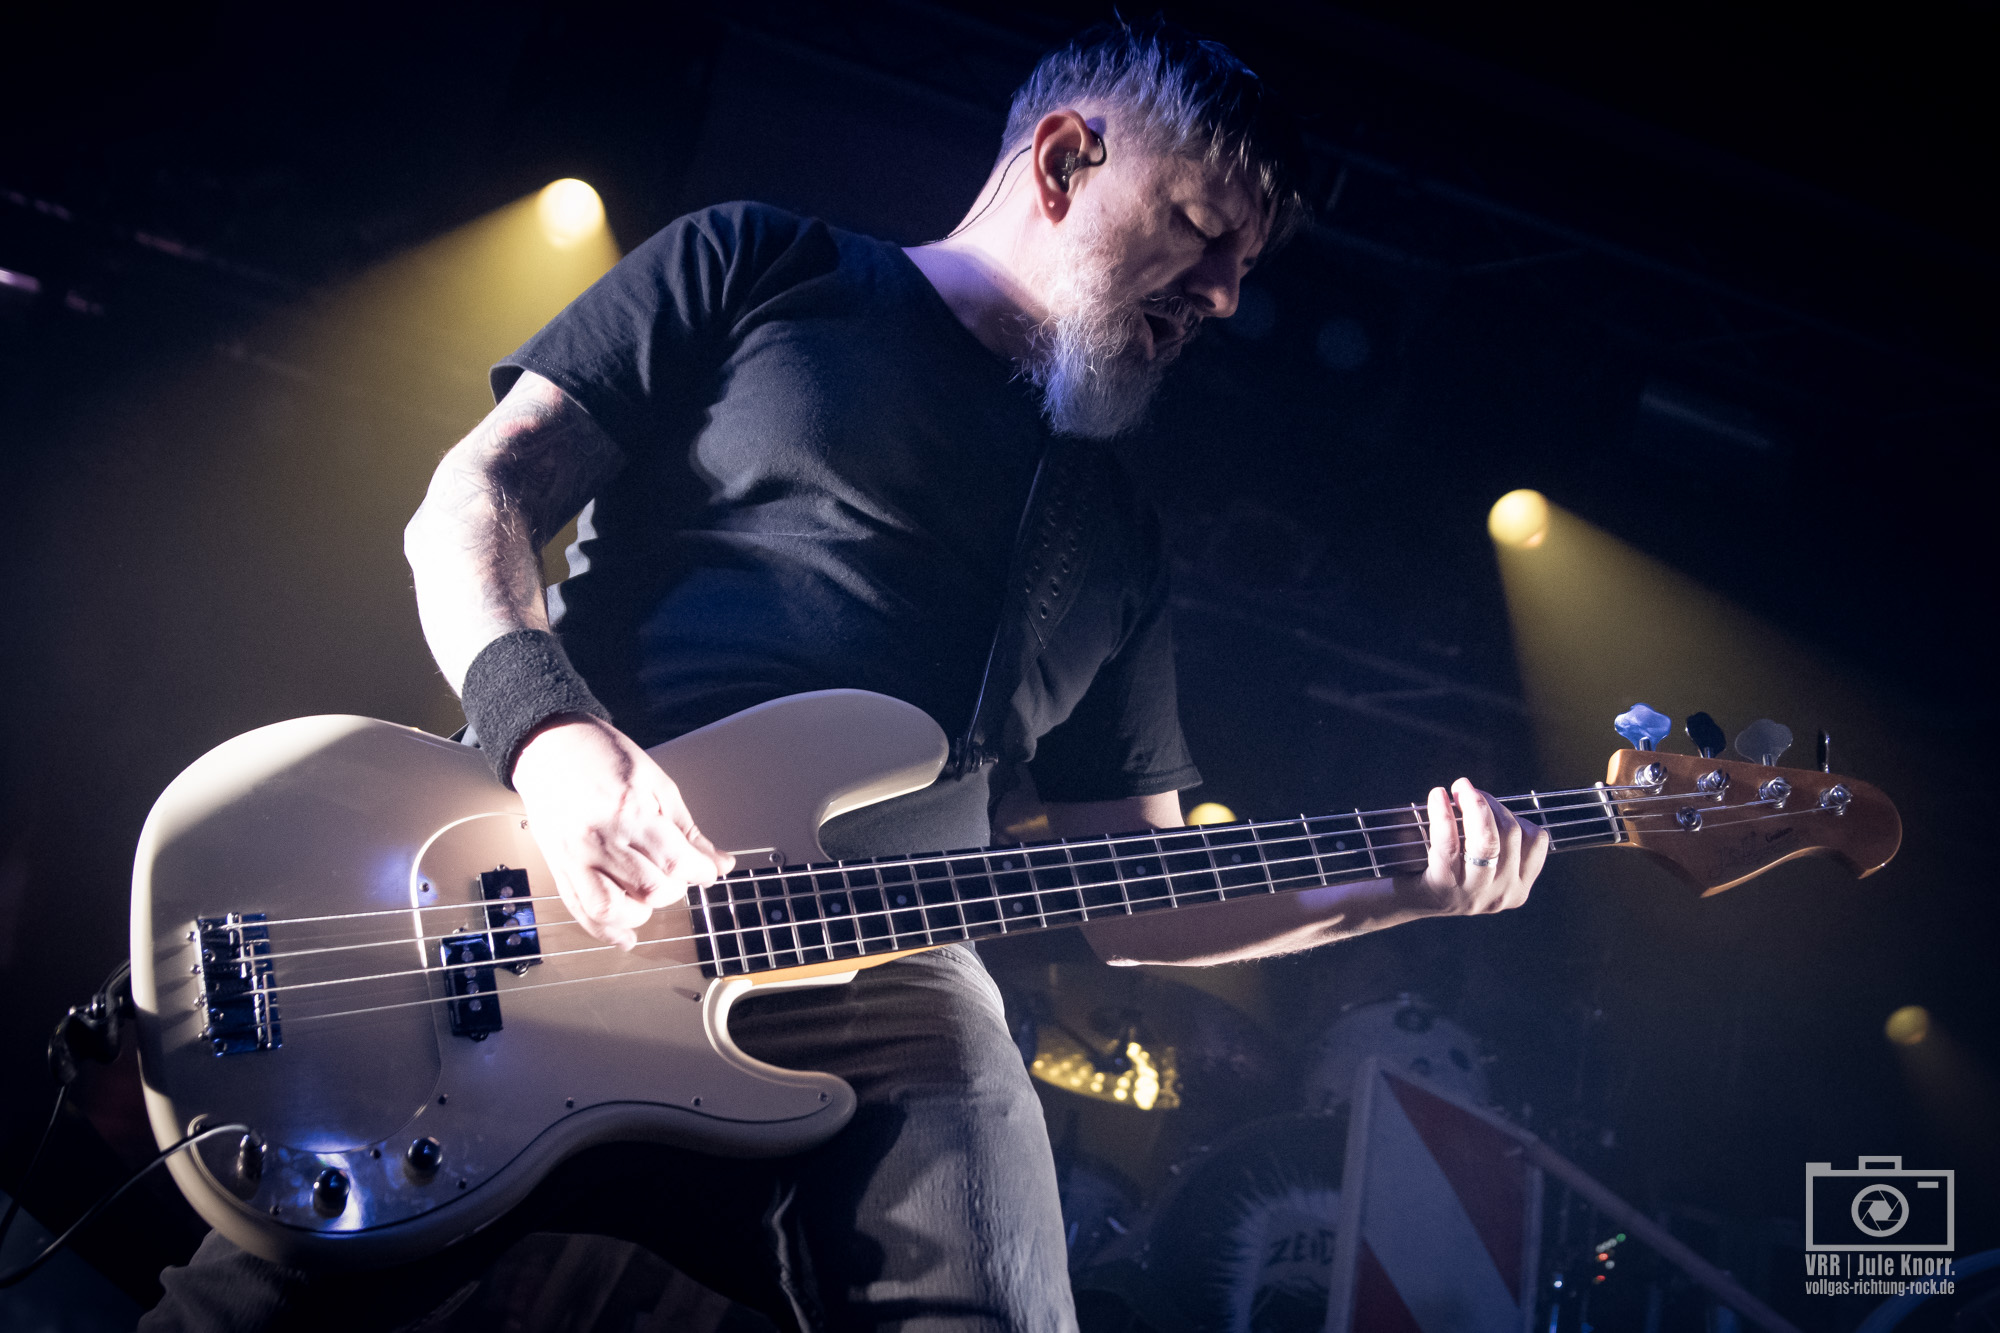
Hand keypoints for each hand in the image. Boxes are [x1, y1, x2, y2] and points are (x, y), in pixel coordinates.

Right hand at [509, 714, 734, 949]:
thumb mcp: (657, 784)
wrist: (550, 746)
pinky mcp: (559, 867)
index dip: (700, 873)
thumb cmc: (604, 757)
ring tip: (650, 897)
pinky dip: (605, 930)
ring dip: (641, 913)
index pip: (676, 861)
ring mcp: (575, 856)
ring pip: (612, 908)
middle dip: (674, 890)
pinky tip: (626, 936)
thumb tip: (720, 863)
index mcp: (630, 811)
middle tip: (676, 875)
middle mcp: (600, 838)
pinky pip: (580, 910)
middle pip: (650, 888)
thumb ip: (687, 830)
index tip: (705, 871)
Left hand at [1391, 778, 1547, 918]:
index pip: (1535, 840)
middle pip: (1511, 834)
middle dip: (1489, 802)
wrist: (1399, 900)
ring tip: (1456, 789)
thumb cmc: (1441, 871)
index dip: (1512, 812)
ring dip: (1473, 805)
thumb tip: (1489, 797)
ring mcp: (1473, 895)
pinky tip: (1438, 796)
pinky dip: (1443, 813)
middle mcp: (1502, 894)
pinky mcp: (1443, 888)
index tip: (1487, 801)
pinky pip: (1449, 844)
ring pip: (1487, 840)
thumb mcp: (1480, 863)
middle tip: (1464, 788)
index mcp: (1518, 887)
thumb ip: (1496, 838)